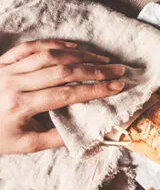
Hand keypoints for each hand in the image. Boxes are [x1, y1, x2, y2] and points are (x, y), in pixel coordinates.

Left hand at [0, 40, 125, 154]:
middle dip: (94, 70)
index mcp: (19, 106)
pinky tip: (74, 48)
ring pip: (50, 55)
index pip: (66, 94)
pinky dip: (55, 44)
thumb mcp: (24, 145)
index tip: (117, 86)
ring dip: (80, 55)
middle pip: (62, 71)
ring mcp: (6, 69)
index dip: (94, 90)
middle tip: (117, 69)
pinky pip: (31, 47)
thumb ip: (55, 138)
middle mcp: (13, 83)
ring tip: (101, 59)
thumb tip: (86, 131)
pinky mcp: (2, 61)